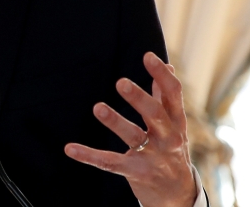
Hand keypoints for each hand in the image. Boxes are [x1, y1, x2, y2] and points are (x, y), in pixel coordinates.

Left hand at [64, 52, 195, 206]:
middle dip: (139, 99)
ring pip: (134, 137)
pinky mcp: (137, 173)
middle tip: (121, 82)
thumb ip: (166, 97)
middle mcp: (169, 138)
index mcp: (176, 122)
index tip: (148, 56)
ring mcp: (153, 156)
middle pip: (156, 115)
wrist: (179, 196)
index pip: (173, 95)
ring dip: (115, 122)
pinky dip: (89, 155)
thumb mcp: (175, 124)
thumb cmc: (173, 151)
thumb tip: (166, 66)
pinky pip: (110, 163)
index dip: (162, 75)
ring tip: (98, 108)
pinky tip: (70, 148)